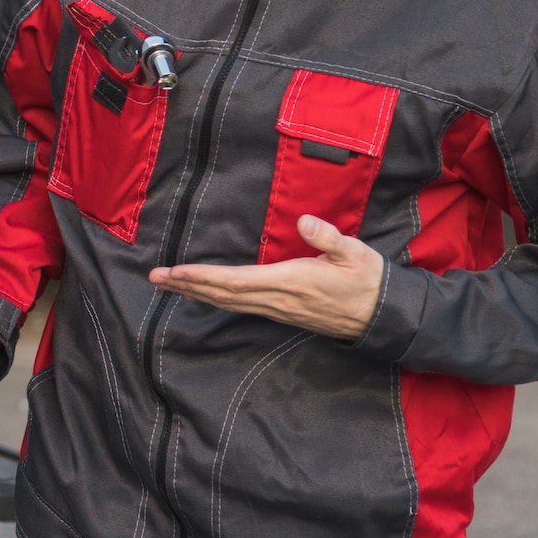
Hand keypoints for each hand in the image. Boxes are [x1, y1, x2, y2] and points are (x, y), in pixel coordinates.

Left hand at [148, 214, 383, 340]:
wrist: (383, 316)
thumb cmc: (368, 280)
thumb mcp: (355, 253)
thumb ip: (328, 237)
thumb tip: (304, 221)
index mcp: (291, 282)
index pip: (237, 281)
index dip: (204, 278)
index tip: (177, 272)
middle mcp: (278, 300)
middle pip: (224, 295)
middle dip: (187, 286)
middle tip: (155, 277)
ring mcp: (279, 309)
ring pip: (229, 303)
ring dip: (196, 293)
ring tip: (168, 284)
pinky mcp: (282, 313)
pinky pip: (241, 307)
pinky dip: (216, 299)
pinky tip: (203, 294)